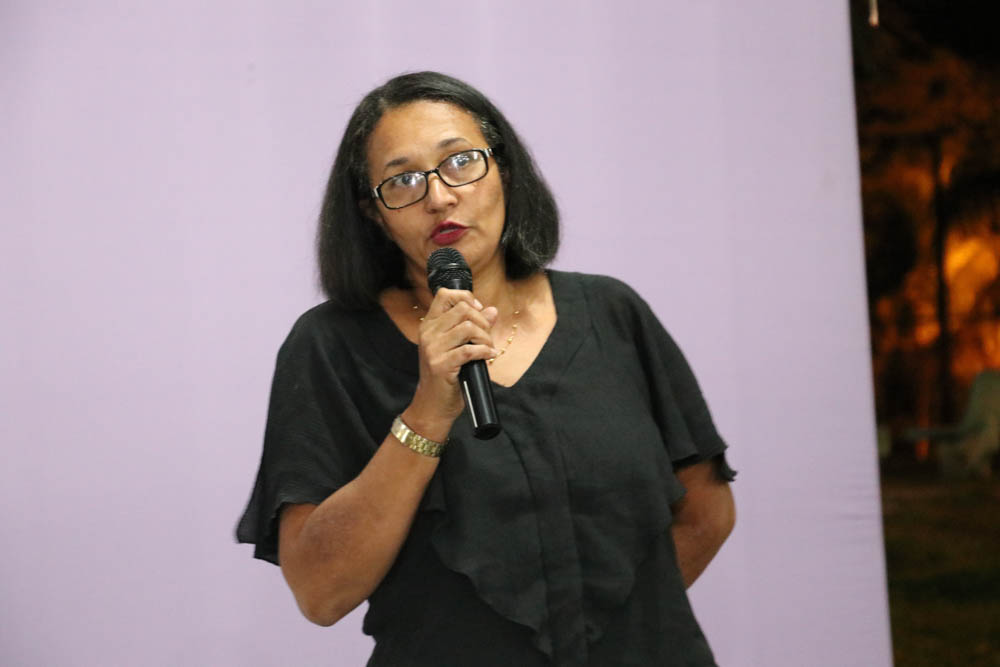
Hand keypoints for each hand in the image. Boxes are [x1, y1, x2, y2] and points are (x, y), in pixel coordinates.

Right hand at [404, 288, 498, 437]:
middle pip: (462, 309)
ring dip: (485, 337)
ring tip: (487, 348)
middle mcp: (428, 333)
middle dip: (482, 321)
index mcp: (429, 325)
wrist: (433, 404)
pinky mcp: (441, 365)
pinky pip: (469, 350)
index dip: (466, 297)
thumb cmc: (446, 375)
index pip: (444, 294)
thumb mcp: (457, 347)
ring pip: (467, 327)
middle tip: (486, 337)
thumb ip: (473, 327)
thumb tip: (492, 310)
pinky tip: (488, 356)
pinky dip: (484, 351)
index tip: (478, 310)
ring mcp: (433, 349)